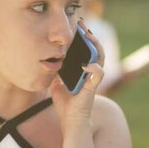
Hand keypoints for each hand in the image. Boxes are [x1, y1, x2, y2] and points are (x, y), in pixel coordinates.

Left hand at [50, 19, 105, 133]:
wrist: (70, 122)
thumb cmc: (65, 105)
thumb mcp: (57, 85)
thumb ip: (56, 73)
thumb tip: (47, 63)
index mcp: (84, 71)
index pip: (88, 50)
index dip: (86, 38)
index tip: (79, 26)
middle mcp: (92, 73)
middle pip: (97, 50)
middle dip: (91, 36)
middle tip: (83, 24)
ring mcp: (93, 80)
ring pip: (101, 58)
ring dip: (95, 45)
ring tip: (88, 34)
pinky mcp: (93, 88)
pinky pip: (99, 74)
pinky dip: (94, 67)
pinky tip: (85, 63)